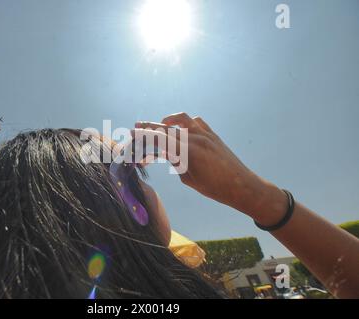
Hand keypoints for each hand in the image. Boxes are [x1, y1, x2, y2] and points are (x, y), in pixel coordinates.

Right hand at [135, 112, 286, 223]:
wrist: (242, 186)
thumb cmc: (215, 188)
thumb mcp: (189, 178)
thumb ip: (176, 162)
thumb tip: (166, 152)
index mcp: (188, 151)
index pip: (160, 138)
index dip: (144, 135)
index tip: (132, 133)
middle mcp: (196, 138)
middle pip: (167, 127)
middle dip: (150, 127)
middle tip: (136, 126)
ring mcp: (206, 134)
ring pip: (182, 119)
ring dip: (168, 120)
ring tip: (159, 125)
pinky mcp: (213, 135)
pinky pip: (196, 122)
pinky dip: (185, 123)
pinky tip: (180, 130)